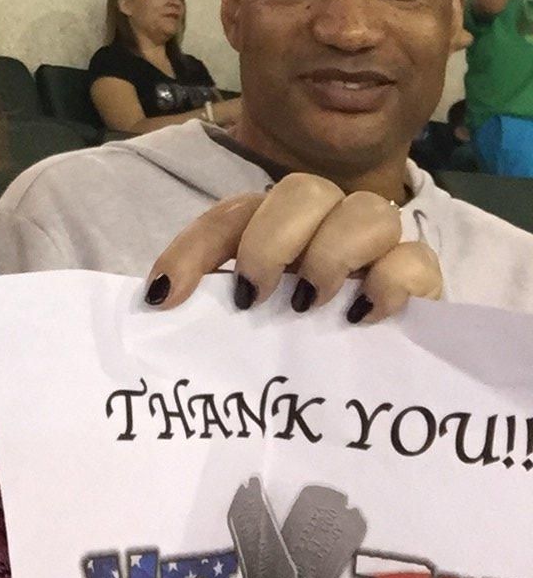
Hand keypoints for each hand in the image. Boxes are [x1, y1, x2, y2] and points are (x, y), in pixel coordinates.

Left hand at [144, 173, 441, 322]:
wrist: (371, 388)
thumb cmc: (295, 350)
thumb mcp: (243, 330)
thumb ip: (208, 311)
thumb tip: (154, 306)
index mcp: (278, 228)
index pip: (231, 215)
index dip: (194, 248)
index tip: (166, 295)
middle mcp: (328, 223)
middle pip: (304, 189)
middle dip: (272, 238)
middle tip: (255, 296)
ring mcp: (379, 247)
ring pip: (367, 209)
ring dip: (331, 252)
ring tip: (311, 304)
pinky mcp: (422, 280)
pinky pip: (416, 257)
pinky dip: (389, 281)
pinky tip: (362, 316)